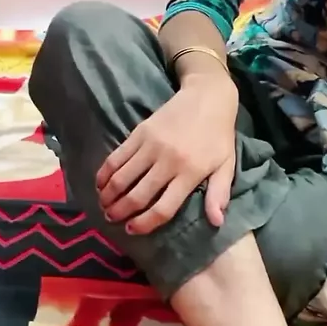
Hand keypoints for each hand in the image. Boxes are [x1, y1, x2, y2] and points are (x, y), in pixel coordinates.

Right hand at [96, 74, 237, 234]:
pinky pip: (117, 157)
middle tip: (111, 219)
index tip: (133, 230)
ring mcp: (151, 146)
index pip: (163, 207)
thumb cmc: (218, 135)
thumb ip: (219, 194)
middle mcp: (168, 161)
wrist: (207, 95)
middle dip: (120, 212)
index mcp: (190, 173)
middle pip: (137, 195)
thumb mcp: (226, 165)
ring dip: (108, 195)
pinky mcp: (139, 132)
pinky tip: (100, 183)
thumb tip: (216, 222)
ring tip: (103, 205)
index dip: (145, 223)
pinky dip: (105, 172)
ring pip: (122, 177)